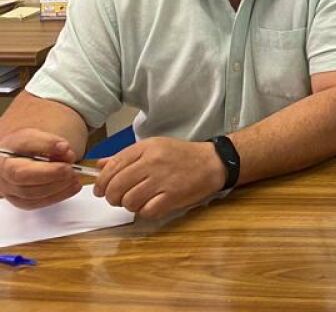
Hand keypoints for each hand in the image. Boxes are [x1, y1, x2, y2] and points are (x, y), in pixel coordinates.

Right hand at [0, 128, 81, 209]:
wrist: (20, 160)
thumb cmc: (30, 148)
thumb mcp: (41, 137)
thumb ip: (52, 142)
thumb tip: (64, 150)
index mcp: (8, 146)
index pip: (23, 143)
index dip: (46, 145)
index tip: (64, 147)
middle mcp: (3, 168)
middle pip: (21, 174)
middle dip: (51, 172)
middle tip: (70, 168)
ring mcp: (7, 187)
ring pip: (28, 192)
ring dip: (57, 186)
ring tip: (74, 177)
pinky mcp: (17, 200)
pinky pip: (34, 203)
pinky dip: (56, 196)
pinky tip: (70, 187)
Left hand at [94, 137, 224, 218]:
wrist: (212, 162)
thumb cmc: (181, 155)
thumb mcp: (153, 147)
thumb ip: (126, 157)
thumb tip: (100, 166)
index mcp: (145, 148)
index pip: (112, 168)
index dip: (101, 183)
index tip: (100, 190)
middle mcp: (152, 162)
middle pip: (116, 187)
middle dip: (112, 197)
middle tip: (117, 199)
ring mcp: (163, 180)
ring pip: (129, 201)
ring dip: (129, 205)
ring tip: (138, 200)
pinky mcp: (173, 196)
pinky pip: (146, 211)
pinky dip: (145, 211)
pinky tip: (151, 205)